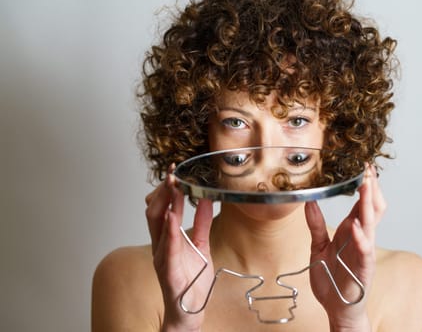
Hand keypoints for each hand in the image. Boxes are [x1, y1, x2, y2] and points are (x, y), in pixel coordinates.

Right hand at [145, 164, 214, 331]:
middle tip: (172, 173)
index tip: (174, 172)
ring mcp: (162, 257)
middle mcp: (161, 245)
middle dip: (162, 191)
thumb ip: (201, 223)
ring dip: (165, 204)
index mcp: (167, 239)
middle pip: (155, 211)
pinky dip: (169, 231)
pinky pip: (167, 248)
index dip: (166, 189)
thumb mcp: (201, 245)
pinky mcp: (168, 270)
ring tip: (172, 186)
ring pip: (157, 225)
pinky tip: (172, 216)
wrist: (190, 311)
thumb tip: (205, 200)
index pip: (163, 208)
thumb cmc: (191, 281)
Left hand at [305, 165, 384, 330]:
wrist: (336, 306)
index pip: (361, 203)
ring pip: (371, 223)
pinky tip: (356, 225)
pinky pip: (364, 249)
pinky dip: (361, 237)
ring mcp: (363, 251)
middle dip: (371, 188)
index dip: (364, 185)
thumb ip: (315, 224)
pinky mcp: (363, 266)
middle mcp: (360, 237)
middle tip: (368, 169)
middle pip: (371, 207)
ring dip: (369, 204)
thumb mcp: (318, 246)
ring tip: (366, 186)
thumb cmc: (331, 278)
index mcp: (351, 230)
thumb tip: (309, 202)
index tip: (362, 167)